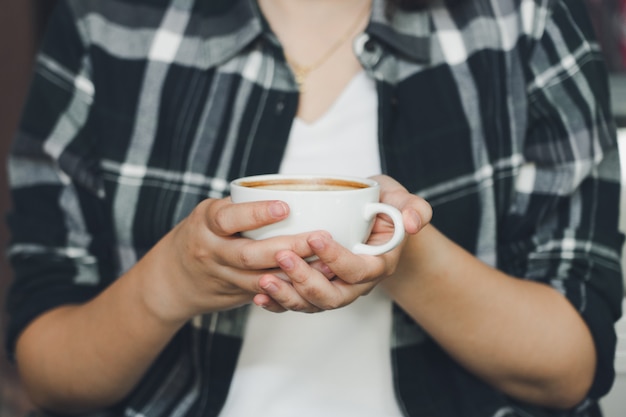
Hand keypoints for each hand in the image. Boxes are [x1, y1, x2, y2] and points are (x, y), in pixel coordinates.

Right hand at [146, 197, 319, 322]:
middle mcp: (210, 251)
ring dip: (293, 273)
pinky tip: (310, 282)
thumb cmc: (204, 233)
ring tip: (325, 263)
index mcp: (206, 223)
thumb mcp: (214, 212)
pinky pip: (263, 294)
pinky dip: (287, 288)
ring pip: (259, 279)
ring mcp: (221, 276)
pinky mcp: (233, 295)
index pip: (228, 218)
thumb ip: (243, 206)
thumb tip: (295, 190)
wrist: (172, 278)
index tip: (285, 207)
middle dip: (287, 248)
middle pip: (249, 254)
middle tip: (318, 238)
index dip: (256, 214)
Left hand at [253, 175, 431, 312]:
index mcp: (378, 264)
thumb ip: (413, 208)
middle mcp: (357, 284)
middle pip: (332, 296)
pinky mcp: (317, 290)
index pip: (358, 270)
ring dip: (287, 295)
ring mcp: (336, 289)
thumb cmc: (383, 208)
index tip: (316, 237)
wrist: (372, 221)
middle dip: (305, 279)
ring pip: (312, 304)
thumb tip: (414, 222)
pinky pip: (298, 305)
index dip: (337, 258)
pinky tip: (259, 295)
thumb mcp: (400, 200)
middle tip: (283, 256)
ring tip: (263, 280)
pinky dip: (278, 304)